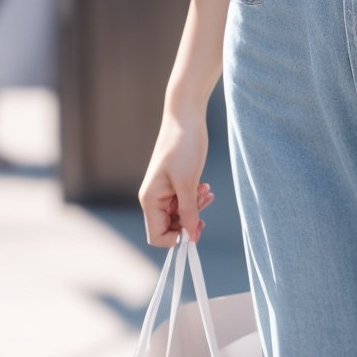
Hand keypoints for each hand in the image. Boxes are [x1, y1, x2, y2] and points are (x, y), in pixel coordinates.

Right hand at [138, 109, 214, 247]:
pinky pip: (185, 202)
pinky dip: (196, 198)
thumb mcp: (187, 182)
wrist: (186, 117)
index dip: (176, 238)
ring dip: (196, 208)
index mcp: (150, 200)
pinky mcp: (175, 184)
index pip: (157, 236)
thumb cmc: (183, 146)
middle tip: (204, 202)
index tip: (196, 226)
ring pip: (180, 215)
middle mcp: (154, 198)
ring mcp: (164, 191)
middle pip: (170, 227)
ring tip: (206, 191)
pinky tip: (205, 186)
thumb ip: (188, 212)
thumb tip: (191, 239)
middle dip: (190, 220)